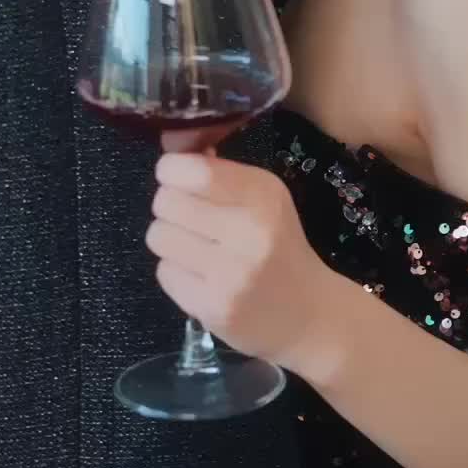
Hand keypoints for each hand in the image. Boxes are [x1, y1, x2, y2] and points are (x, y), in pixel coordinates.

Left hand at [148, 148, 339, 375]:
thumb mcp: (266, 200)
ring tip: (195, 248)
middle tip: (189, 218)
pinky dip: (176, 271)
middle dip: (170, 206)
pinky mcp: (213, 308)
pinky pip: (164, 272)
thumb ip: (221, 174)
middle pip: (166, 201)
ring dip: (169, 239)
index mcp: (263, 196)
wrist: (309, 316)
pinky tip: (200, 276)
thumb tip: (174, 151)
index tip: (176, 178)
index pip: (194, 171)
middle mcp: (249, 232)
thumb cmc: (280, 247)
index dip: (171, 171)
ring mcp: (230, 274)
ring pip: (158, 235)